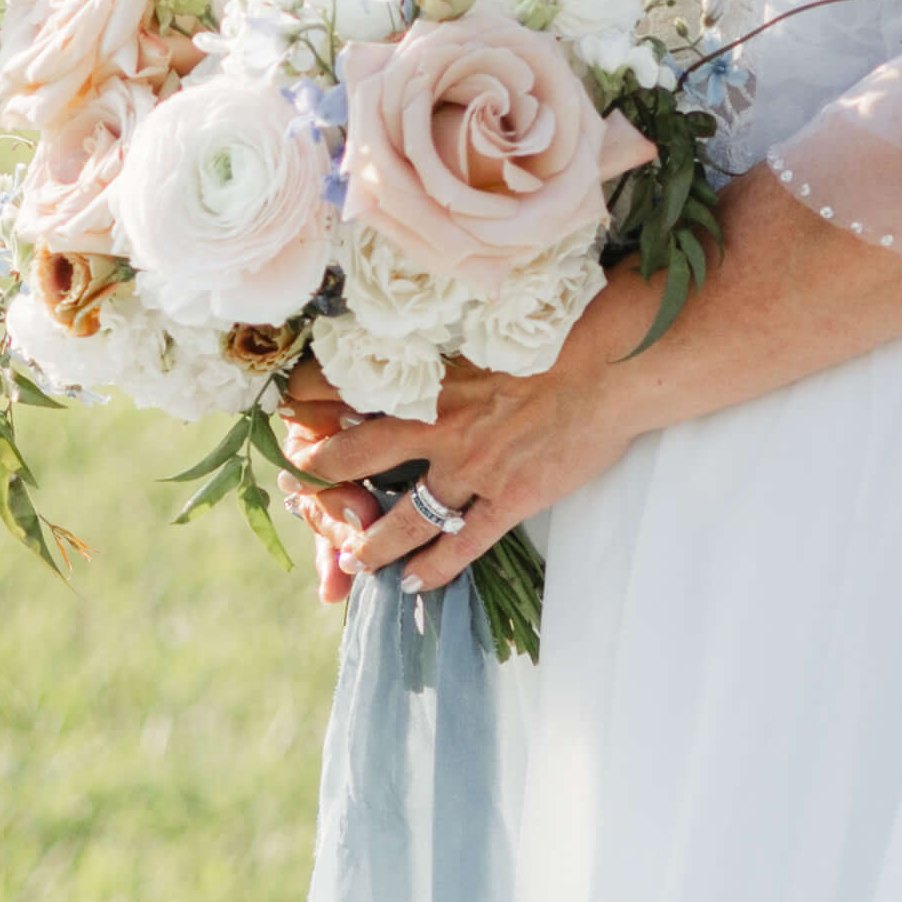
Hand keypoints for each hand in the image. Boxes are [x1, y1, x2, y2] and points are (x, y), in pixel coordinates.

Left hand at [277, 279, 671, 608]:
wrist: (615, 365)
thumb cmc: (562, 330)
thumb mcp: (490, 322)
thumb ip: (448, 335)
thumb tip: (425, 317)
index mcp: (432, 375)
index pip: (347, 382)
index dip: (308, 396)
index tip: (286, 402)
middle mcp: (440, 425)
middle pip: (356, 454)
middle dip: (320, 472)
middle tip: (299, 486)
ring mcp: (472, 467)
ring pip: (404, 516)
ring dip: (371, 542)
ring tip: (351, 560)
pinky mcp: (509, 499)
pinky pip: (461, 544)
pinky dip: (435, 568)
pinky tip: (416, 584)